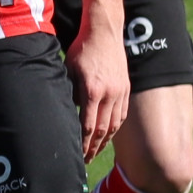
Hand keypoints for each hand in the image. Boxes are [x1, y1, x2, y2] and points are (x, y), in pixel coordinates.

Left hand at [66, 23, 132, 163]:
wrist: (104, 32)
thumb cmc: (81, 50)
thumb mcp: (68, 69)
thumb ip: (69, 91)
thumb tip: (66, 112)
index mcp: (93, 90)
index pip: (88, 125)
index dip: (83, 142)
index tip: (77, 154)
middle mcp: (110, 94)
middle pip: (102, 129)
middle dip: (93, 147)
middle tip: (84, 160)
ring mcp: (120, 92)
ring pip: (114, 124)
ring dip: (105, 141)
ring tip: (95, 152)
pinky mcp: (126, 89)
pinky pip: (122, 114)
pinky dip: (115, 127)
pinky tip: (108, 135)